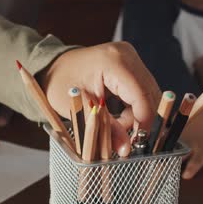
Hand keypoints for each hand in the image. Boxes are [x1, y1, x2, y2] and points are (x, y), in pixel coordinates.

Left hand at [40, 42, 161, 150]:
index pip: (141, 96)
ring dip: (138, 114)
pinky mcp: (131, 62)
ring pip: (149, 93)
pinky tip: (120, 116)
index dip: (143, 121)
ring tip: (117, 126)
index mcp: (113, 62)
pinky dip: (135, 106)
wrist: (53, 68)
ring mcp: (130, 56)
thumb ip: (106, 129)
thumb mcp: (80, 110)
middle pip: (149, 94)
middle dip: (141, 119)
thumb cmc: (60, 85)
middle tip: (127, 138)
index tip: (137, 142)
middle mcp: (126, 55)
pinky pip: (143, 89)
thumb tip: (126, 149)